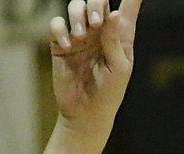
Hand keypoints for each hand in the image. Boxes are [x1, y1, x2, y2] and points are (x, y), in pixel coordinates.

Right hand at [50, 0, 141, 127]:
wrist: (86, 113)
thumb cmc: (109, 94)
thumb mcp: (119, 69)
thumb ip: (115, 41)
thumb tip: (115, 14)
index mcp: (119, 38)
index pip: (127, 11)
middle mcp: (99, 32)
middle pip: (97, 2)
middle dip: (95, 4)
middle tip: (95, 22)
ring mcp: (80, 36)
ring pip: (75, 8)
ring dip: (77, 17)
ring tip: (81, 37)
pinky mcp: (61, 44)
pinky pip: (57, 24)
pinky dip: (60, 30)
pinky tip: (67, 44)